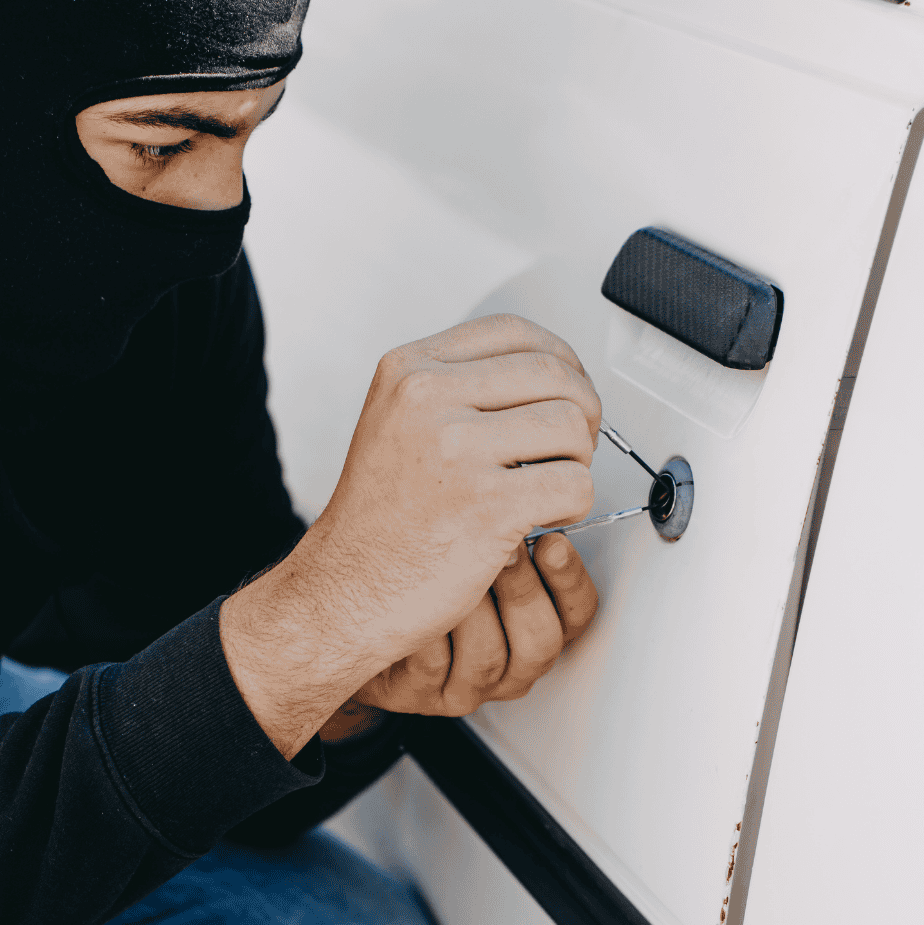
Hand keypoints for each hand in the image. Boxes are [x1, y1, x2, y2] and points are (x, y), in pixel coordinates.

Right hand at [223, 315, 600, 755]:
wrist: (342, 593)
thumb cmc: (376, 521)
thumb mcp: (396, 421)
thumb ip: (455, 386)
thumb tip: (543, 372)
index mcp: (408, 370)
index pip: (515, 331)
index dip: (558, 359)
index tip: (565, 390)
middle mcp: (428, 399)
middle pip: (555, 374)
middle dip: (581, 412)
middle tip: (570, 446)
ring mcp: (457, 452)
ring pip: (572, 427)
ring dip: (577, 461)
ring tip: (548, 484)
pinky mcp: (487, 507)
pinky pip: (574, 486)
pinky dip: (573, 507)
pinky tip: (543, 518)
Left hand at [353, 531, 598, 718]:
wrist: (354, 607)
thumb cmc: (420, 572)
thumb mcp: (476, 543)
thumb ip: (512, 527)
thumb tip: (540, 486)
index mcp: (533, 629)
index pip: (576, 615)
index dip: (569, 580)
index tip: (552, 543)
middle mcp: (507, 666)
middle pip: (541, 643)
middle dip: (520, 590)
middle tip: (500, 549)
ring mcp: (464, 687)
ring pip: (487, 659)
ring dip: (468, 609)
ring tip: (449, 568)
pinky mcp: (421, 697)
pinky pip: (432, 666)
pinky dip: (423, 626)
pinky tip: (410, 599)